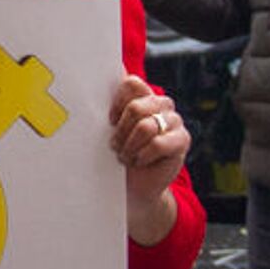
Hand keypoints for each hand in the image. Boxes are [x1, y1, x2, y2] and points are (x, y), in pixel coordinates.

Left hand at [110, 75, 185, 243]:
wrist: (133, 184)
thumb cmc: (118, 153)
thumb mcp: (109, 129)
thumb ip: (108, 108)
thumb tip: (87, 84)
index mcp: (142, 95)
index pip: (132, 83)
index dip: (117, 103)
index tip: (109, 122)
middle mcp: (160, 104)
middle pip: (135, 107)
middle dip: (121, 131)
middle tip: (115, 145)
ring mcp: (174, 120)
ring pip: (145, 126)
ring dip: (130, 145)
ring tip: (125, 156)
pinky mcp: (182, 139)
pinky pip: (158, 143)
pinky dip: (143, 155)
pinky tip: (139, 161)